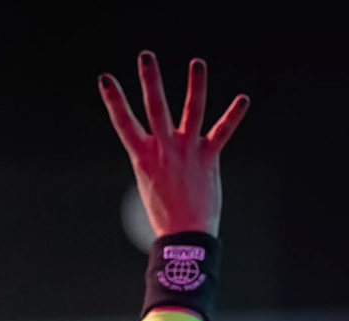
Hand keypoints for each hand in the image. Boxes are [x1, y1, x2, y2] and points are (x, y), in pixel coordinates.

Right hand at [98, 52, 246, 237]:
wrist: (184, 236)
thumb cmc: (166, 213)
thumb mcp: (150, 183)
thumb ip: (154, 159)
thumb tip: (156, 149)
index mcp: (143, 156)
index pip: (123, 123)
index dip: (114, 100)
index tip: (106, 79)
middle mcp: (163, 149)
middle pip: (155, 108)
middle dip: (150, 80)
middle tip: (145, 56)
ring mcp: (187, 151)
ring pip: (191, 111)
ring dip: (195, 85)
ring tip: (197, 63)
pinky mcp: (208, 157)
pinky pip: (222, 132)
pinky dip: (233, 115)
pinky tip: (242, 99)